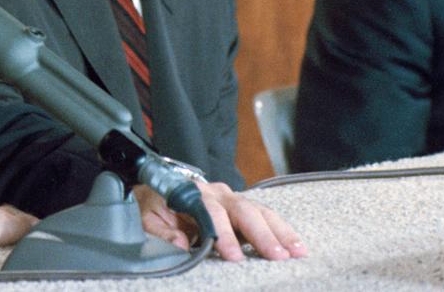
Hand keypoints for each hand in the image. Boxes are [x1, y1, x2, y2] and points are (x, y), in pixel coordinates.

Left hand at [135, 181, 306, 261]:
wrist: (159, 187)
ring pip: (260, 211)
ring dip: (280, 232)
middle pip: (242, 210)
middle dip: (261, 234)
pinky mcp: (243, 208)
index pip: (210, 212)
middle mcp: (217, 193)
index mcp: (192, 192)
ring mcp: (233, 198)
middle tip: (276, 256)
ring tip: (296, 252)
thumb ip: (161, 231)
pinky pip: (266, 217)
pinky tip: (296, 246)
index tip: (233, 256)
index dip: (223, 234)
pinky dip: (282, 230)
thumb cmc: (155, 204)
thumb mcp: (147, 217)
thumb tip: (179, 243)